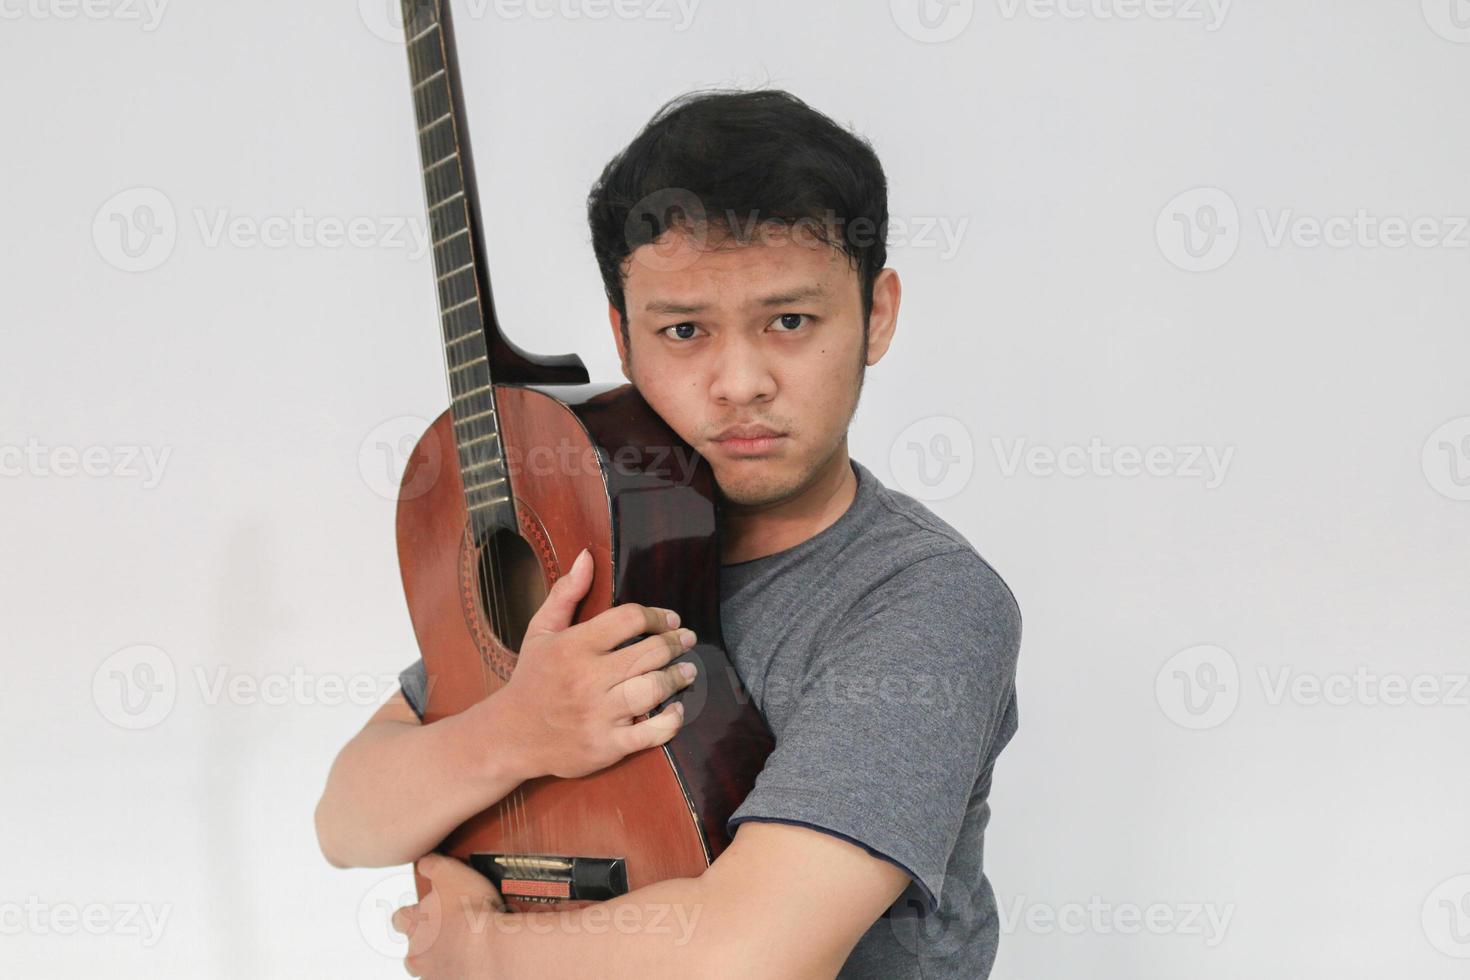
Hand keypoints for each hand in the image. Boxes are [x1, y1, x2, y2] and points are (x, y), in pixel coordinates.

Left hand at [392, 853, 503, 978]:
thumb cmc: (469, 911)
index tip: (425, 907)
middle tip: (450, 931)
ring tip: (469, 947)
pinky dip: (464, 970)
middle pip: (414, 950)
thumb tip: (424, 861)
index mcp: (414, 924)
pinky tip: (479, 959)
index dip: (412, 911)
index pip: (400, 918)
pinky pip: (457, 976)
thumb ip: (432, 864)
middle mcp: (419, 953)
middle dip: (428, 942)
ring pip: (433, 968)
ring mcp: (436, 974)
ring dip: (446, 958)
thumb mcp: (449, 871)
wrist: (491, 948)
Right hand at [487, 548, 698, 779]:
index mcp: (573, 646)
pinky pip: (651, 732)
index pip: (629, 619)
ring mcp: (598, 714)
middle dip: (675, 644)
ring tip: (688, 670)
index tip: (670, 620)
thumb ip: (565, 593)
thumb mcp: (540, 631)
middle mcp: (587, 679)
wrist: (511, 736)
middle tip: (687, 641)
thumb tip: (587, 557)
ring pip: (653, 689)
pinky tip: (675, 709)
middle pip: (648, 653)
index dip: (656, 616)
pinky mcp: (607, 746)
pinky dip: (671, 720)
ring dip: (678, 677)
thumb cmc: (532, 679)